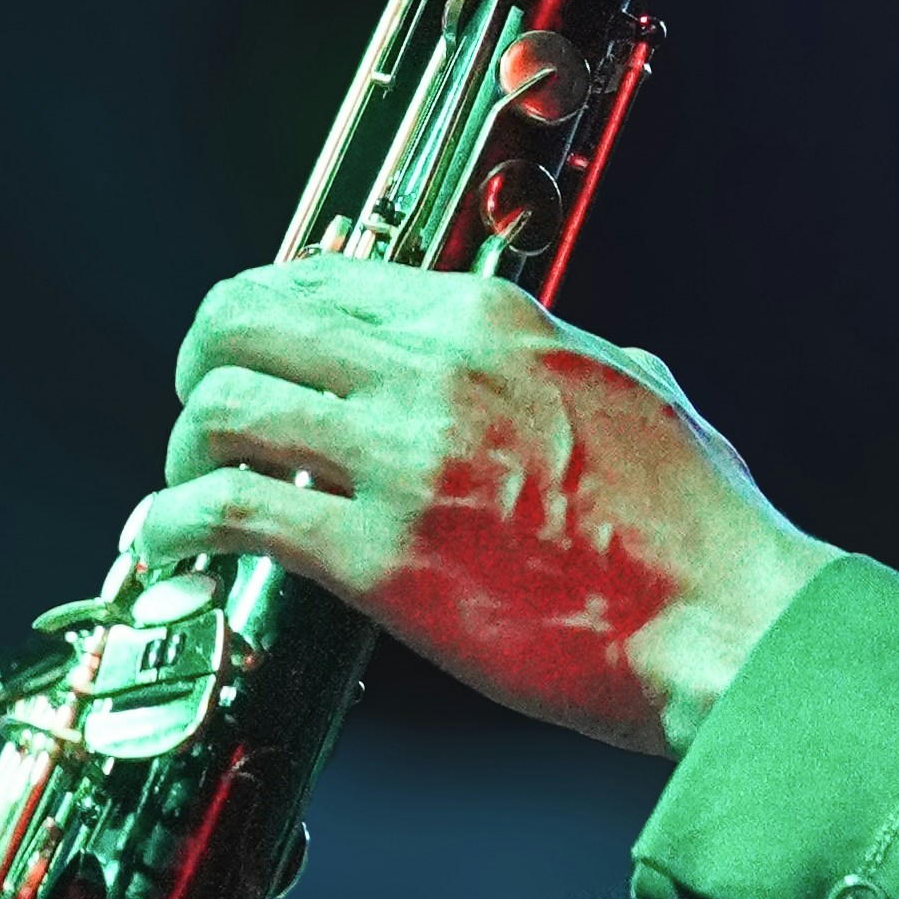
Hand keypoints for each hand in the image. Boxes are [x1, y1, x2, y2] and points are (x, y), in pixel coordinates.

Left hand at [129, 262, 835, 755]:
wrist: (729, 623)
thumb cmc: (702, 531)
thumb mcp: (641, 395)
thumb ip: (575, 363)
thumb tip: (566, 362)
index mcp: (493, 321)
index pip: (329, 276)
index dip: (266, 310)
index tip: (250, 347)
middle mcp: (434, 370)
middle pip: (249, 320)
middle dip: (203, 361)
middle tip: (197, 406)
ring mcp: (403, 459)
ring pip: (221, 407)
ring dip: (182, 447)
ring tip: (182, 486)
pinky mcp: (380, 556)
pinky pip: (230, 512)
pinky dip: (176, 524)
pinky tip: (169, 543)